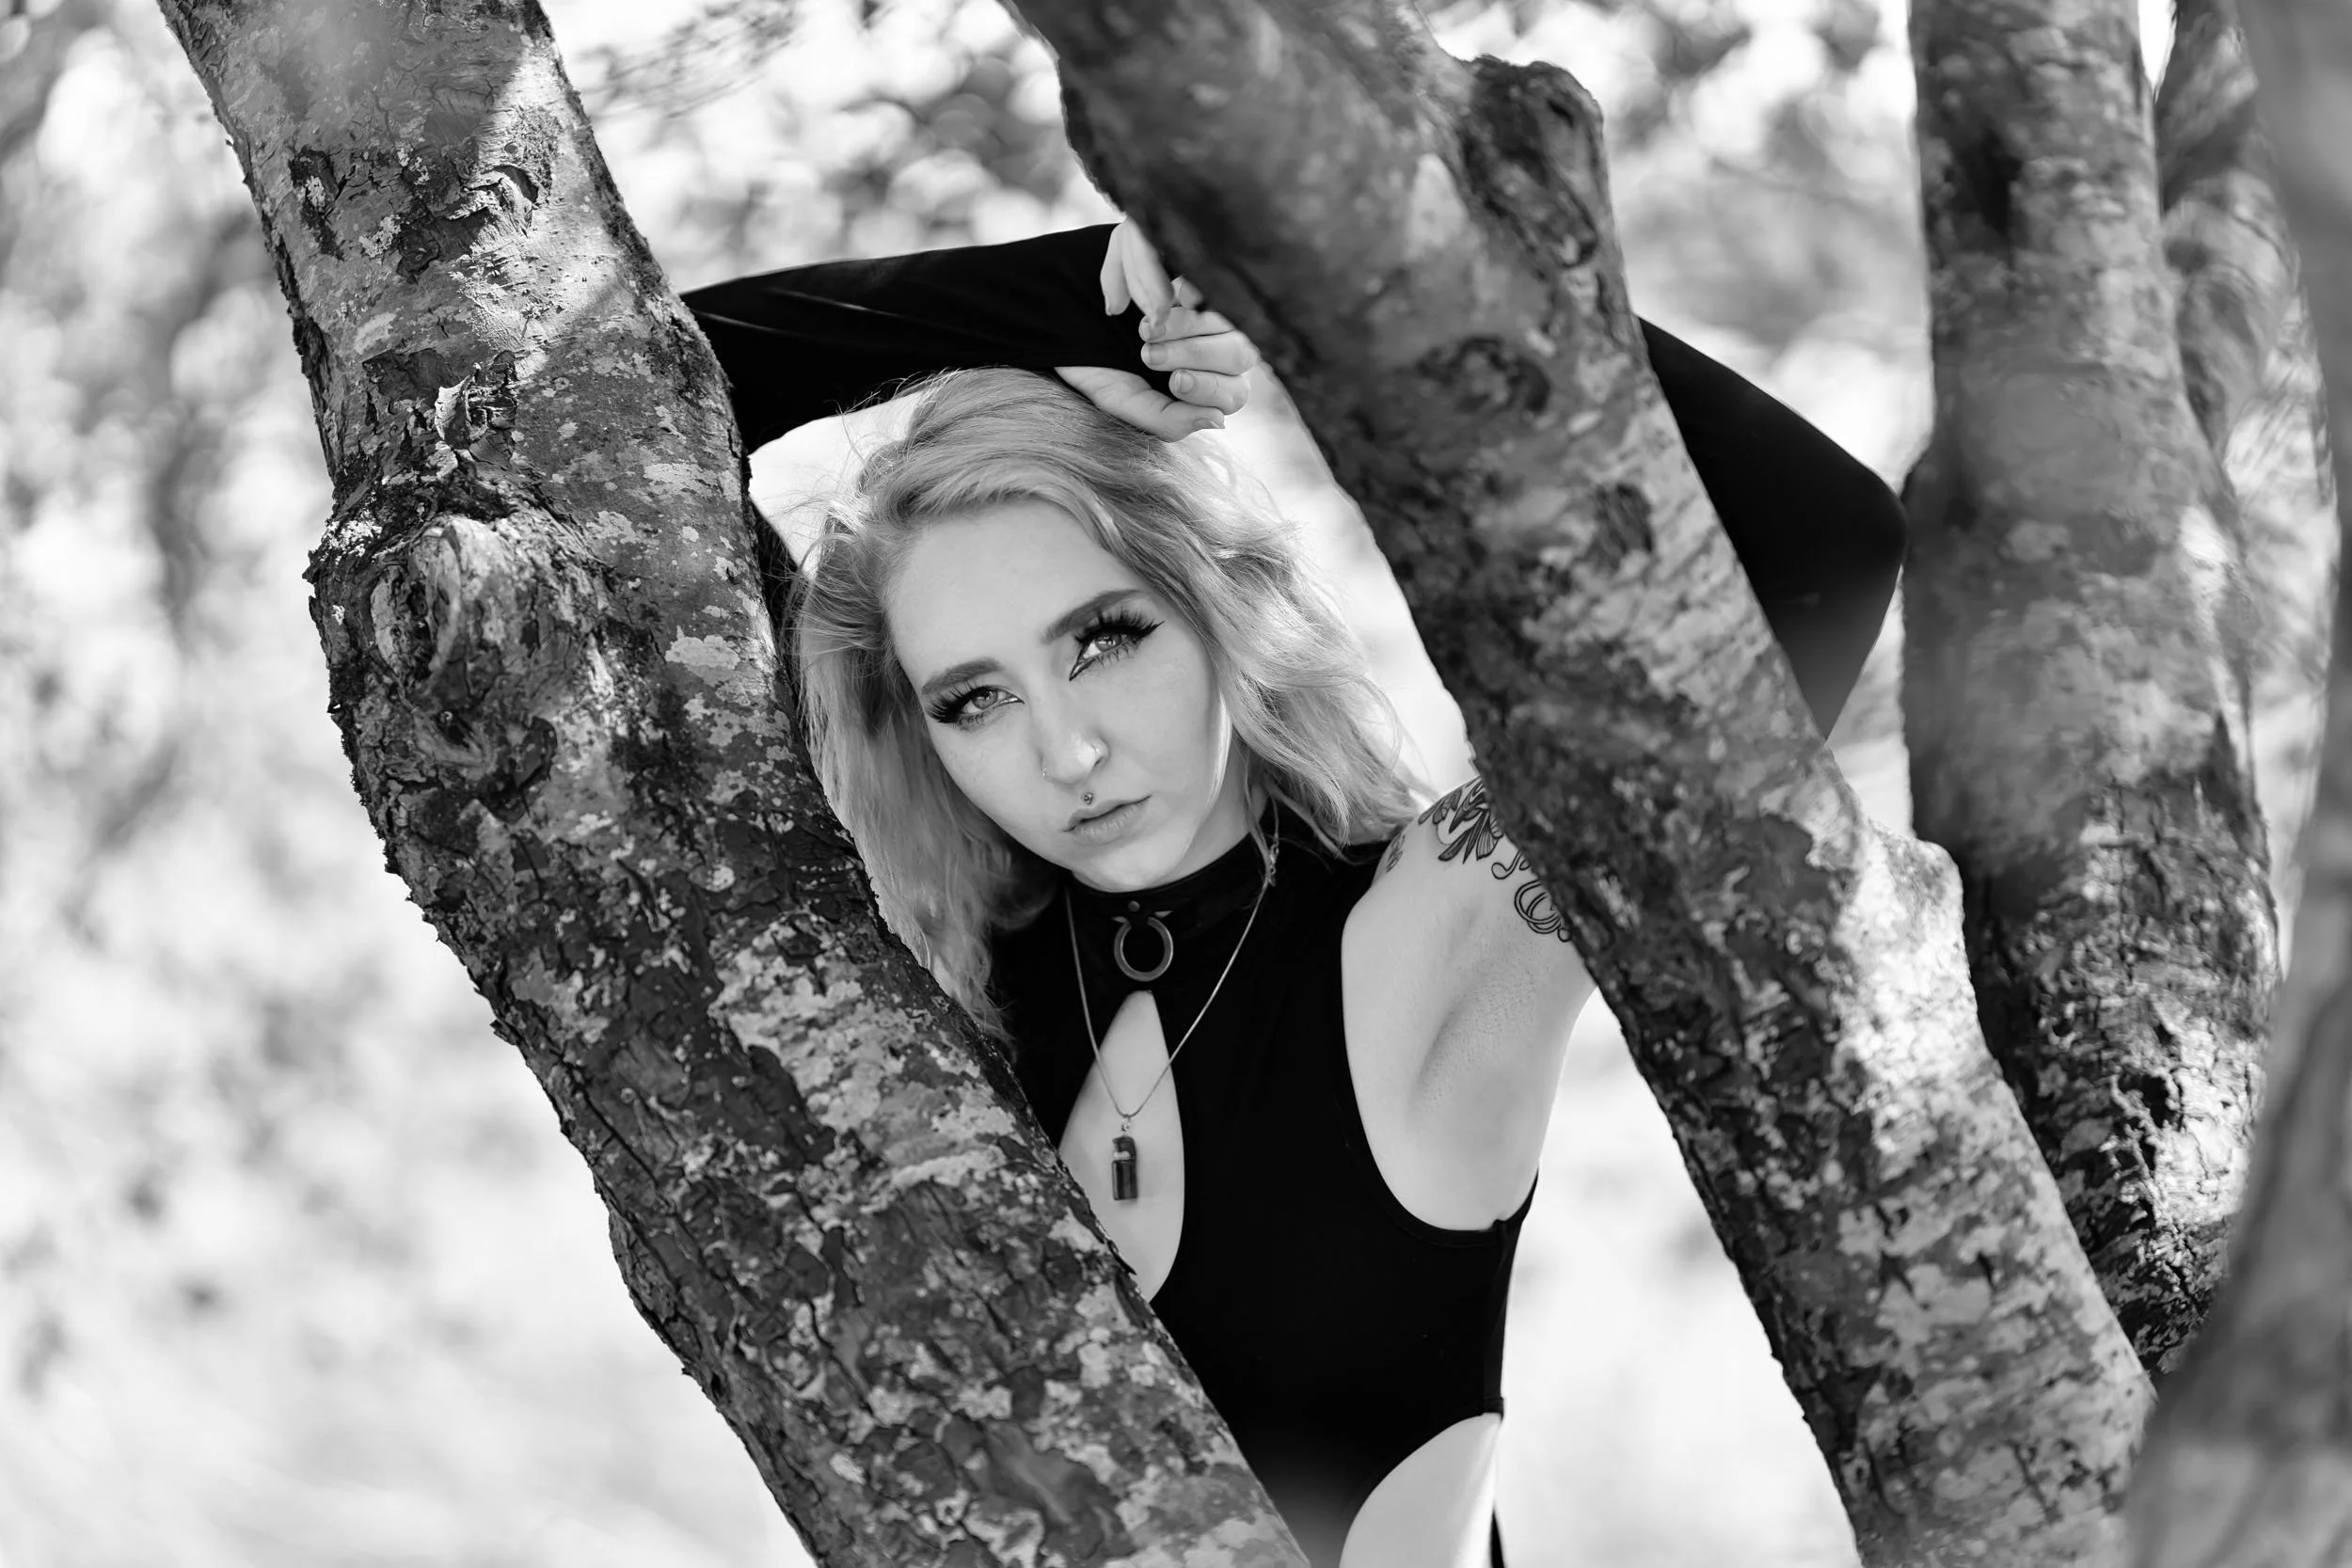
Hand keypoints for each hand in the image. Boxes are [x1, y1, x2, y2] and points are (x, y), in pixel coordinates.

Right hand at [1055, 218, 1259, 441]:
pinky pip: (1214, 277)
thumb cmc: (1098, 362)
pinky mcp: (1194, 267)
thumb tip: (1219, 421)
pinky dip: (1194, 288)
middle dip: (1195, 355)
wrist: (1059, 317)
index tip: (1175, 380)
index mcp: (1204, 382)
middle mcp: (1215, 344)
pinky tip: (1170, 297)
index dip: (1209, 389)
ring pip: (1232, 317)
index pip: (1234, 393)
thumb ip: (1167, 420)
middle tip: (1149, 353)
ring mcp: (1210, 302)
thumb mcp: (1123, 399)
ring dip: (1191, 325)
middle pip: (1240, 354)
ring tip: (1148, 327)